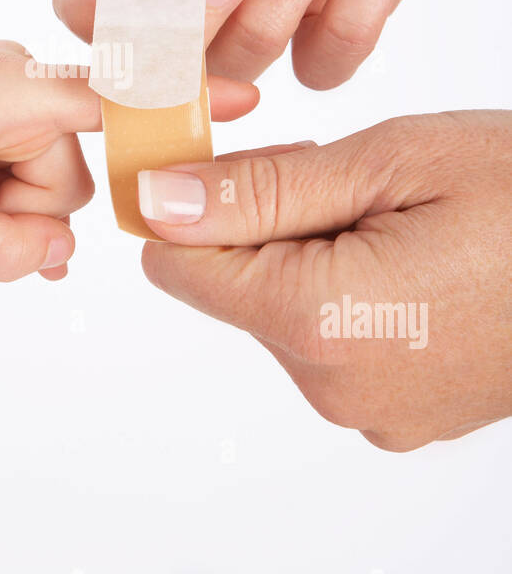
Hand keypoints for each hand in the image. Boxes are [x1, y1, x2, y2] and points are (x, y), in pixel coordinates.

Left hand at [138, 111, 511, 450]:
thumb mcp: (389, 162)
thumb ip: (262, 190)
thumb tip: (156, 202)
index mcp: (321, 323)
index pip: (181, 266)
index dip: (190, 203)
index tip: (230, 156)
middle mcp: (336, 389)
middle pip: (234, 291)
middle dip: (266, 225)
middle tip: (353, 179)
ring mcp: (375, 413)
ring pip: (284, 315)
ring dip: (312, 258)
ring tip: (401, 219)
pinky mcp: (405, 417)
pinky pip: (335, 346)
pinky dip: (351, 297)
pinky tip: (418, 262)